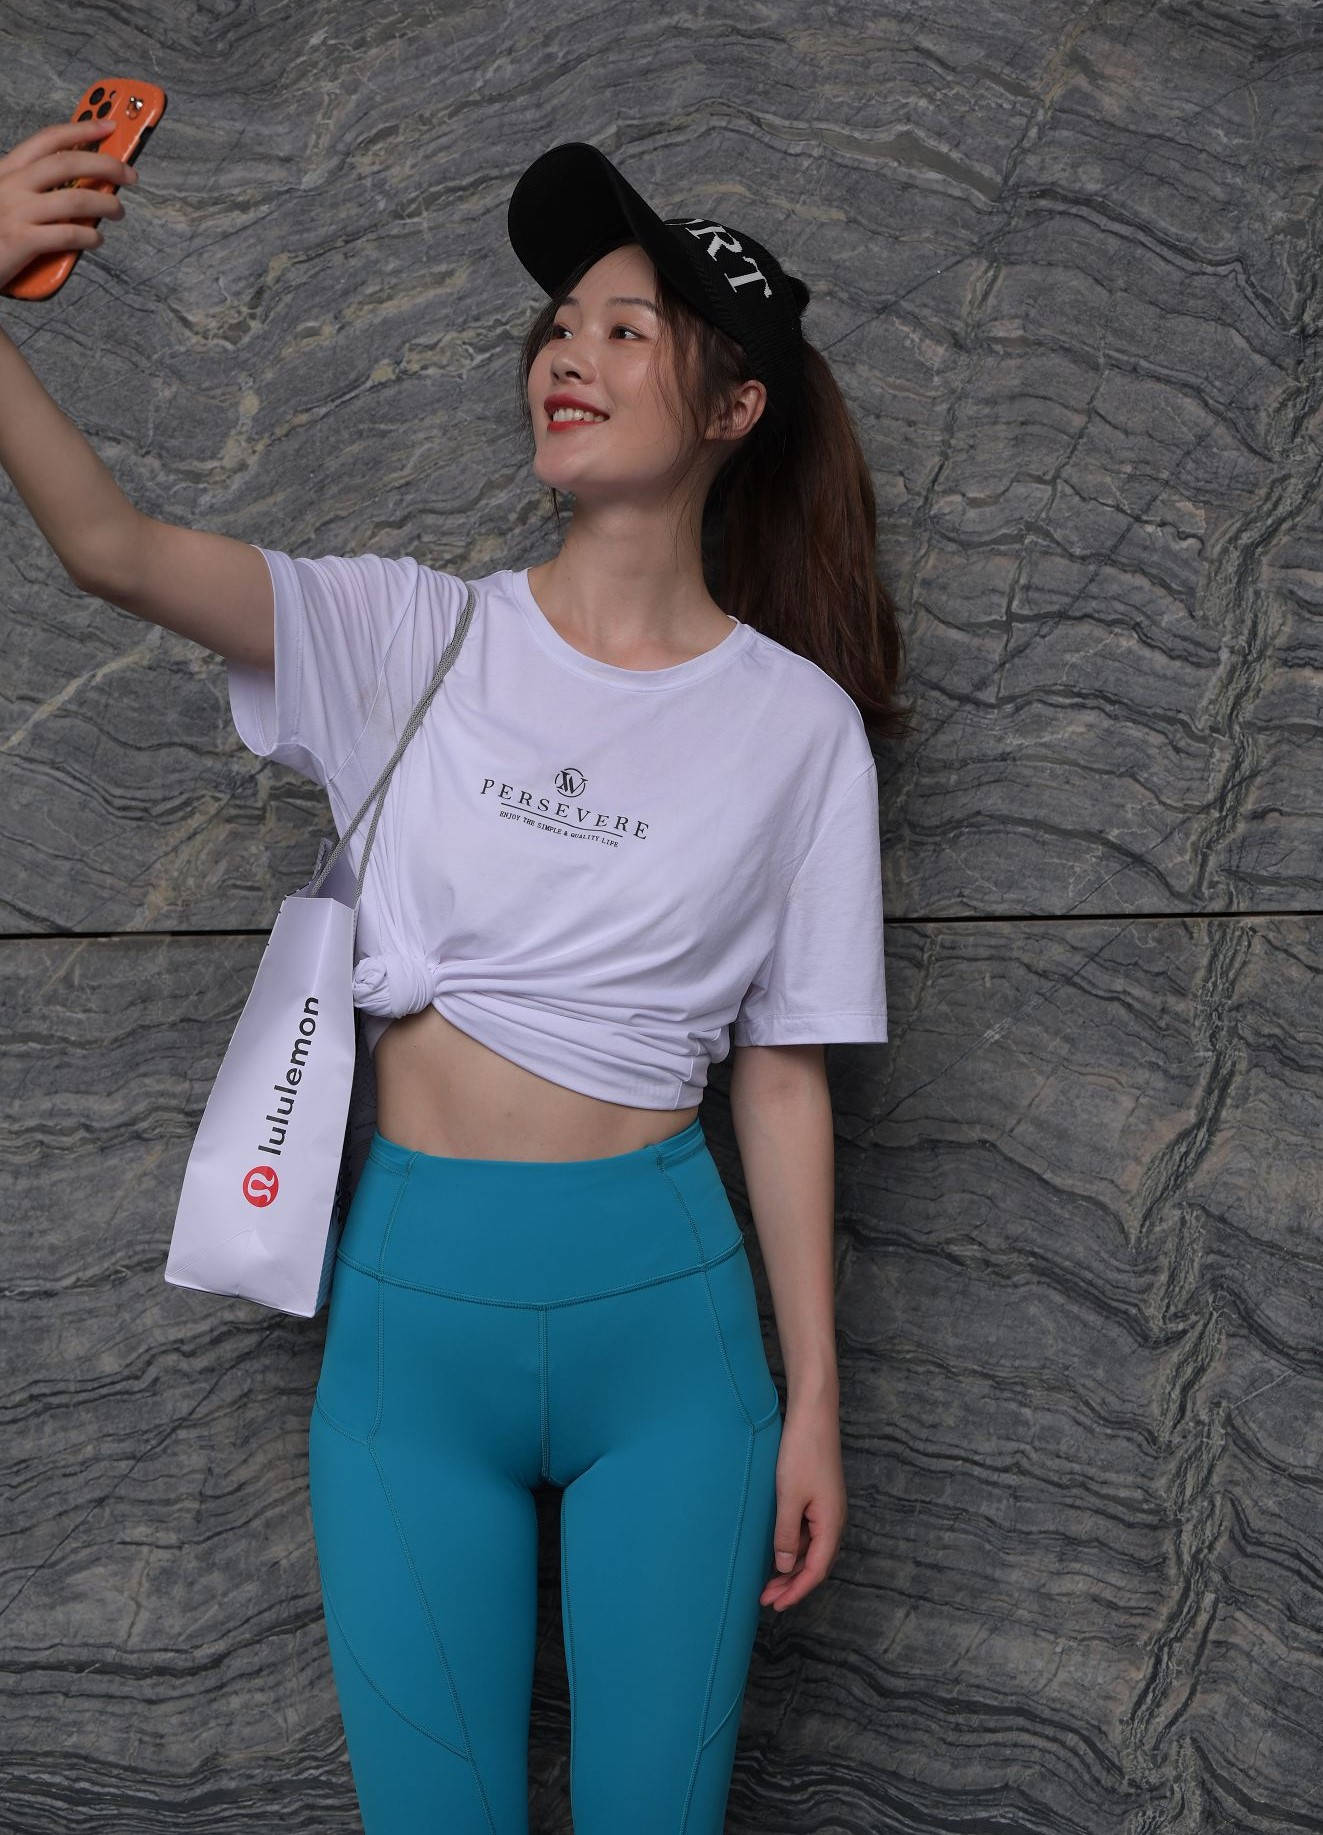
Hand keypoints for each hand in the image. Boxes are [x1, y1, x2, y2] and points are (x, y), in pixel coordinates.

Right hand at [0, 117, 137, 291]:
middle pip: (68, 164)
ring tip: (117, 211)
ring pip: (75, 200)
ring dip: (106, 204)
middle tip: (130, 174)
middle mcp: (10, 185)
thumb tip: (77, 189)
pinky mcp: (21, 241)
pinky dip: (89, 237)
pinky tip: (96, 240)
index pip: (48, 140)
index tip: (109, 126)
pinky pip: (68, 235)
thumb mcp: (4, 199)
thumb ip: (32, 191)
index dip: (81, 129)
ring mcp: (16, 212)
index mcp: (6, 171)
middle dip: (106, 165)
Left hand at [760, 1391, 847, 1610]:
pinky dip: (794, 1547)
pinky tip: (778, 1551)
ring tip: (768, 1582)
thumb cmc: (802, 1453)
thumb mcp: (789, 1497)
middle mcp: (834, 1520)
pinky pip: (809, 1533)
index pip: (815, 1571)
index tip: (775, 1605)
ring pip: (811, 1549)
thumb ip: (786, 1534)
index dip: (796, 1591)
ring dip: (791, 1567)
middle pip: (815, 1564)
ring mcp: (827, 1509)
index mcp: (831, 1524)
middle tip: (766, 1599)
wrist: (813, 1416)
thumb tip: (785, 1566)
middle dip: (792, 1585)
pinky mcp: (819, 1498)